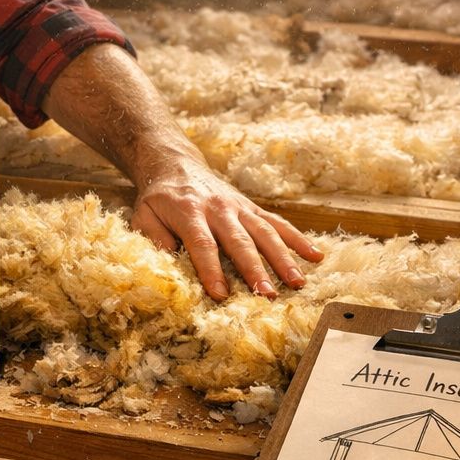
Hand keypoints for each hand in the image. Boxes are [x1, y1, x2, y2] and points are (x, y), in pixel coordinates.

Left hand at [131, 163, 322, 301]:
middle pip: (240, 241)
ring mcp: (239, 207)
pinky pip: (277, 223)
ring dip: (283, 258)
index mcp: (189, 212)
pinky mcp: (252, 207)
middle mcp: (218, 208)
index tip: (221, 294)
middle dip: (255, 269)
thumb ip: (155, 240)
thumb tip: (169, 266)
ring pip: (264, 233)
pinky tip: (315, 256)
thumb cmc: (159, 199)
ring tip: (298, 282)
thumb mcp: (144, 216)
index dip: (211, 270)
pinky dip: (297, 238)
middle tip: (268, 294)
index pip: (202, 244)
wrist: (175, 165)